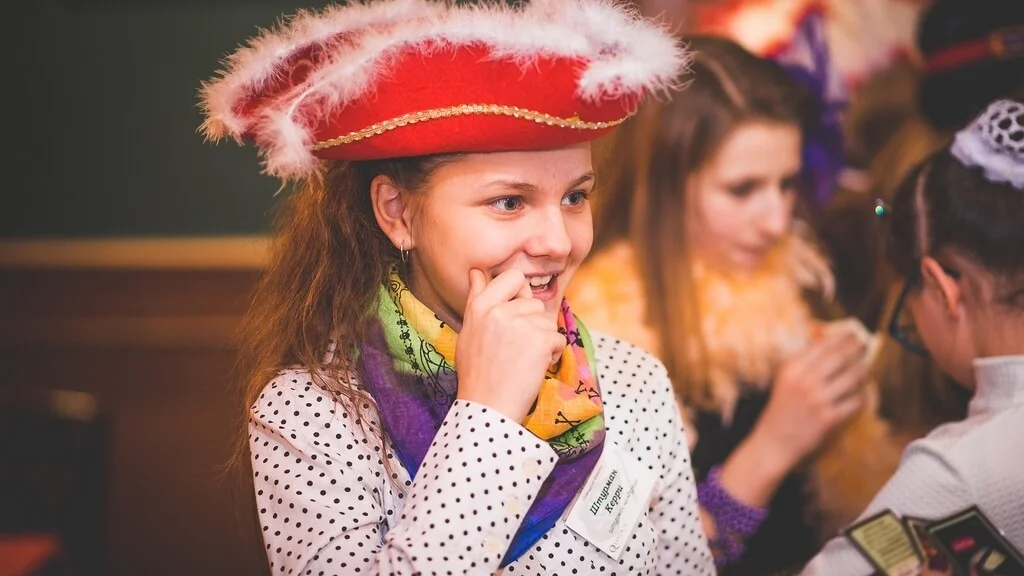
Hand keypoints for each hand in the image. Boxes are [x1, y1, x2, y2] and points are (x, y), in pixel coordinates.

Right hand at [455, 269, 566, 422]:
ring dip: (543, 340)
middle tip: (516, 349)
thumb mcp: (468, 332)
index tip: (515, 315)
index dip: (520, 294)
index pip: (512, 277)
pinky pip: (558, 338)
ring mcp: (520, 323)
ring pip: (547, 320)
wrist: (487, 408)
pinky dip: (552, 355)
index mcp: (480, 306)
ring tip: (524, 360)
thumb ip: (476, 299)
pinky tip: (534, 368)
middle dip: (532, 323)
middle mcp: (499, 310)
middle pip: (534, 302)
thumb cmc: (477, 373)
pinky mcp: (539, 339)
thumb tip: (476, 272)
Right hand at [751, 329, 870, 471]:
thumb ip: (803, 363)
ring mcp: (817, 399)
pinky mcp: (828, 418)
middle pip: (839, 357)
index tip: (852, 333)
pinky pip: (854, 402)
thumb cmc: (780, 410)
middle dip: (856, 348)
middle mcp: (804, 381)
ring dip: (864, 371)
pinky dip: (860, 397)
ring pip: (851, 378)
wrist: (773, 442)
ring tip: (868, 367)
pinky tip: (860, 395)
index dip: (841, 337)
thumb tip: (827, 342)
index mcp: (791, 368)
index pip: (822, 346)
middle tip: (865, 344)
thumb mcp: (784, 381)